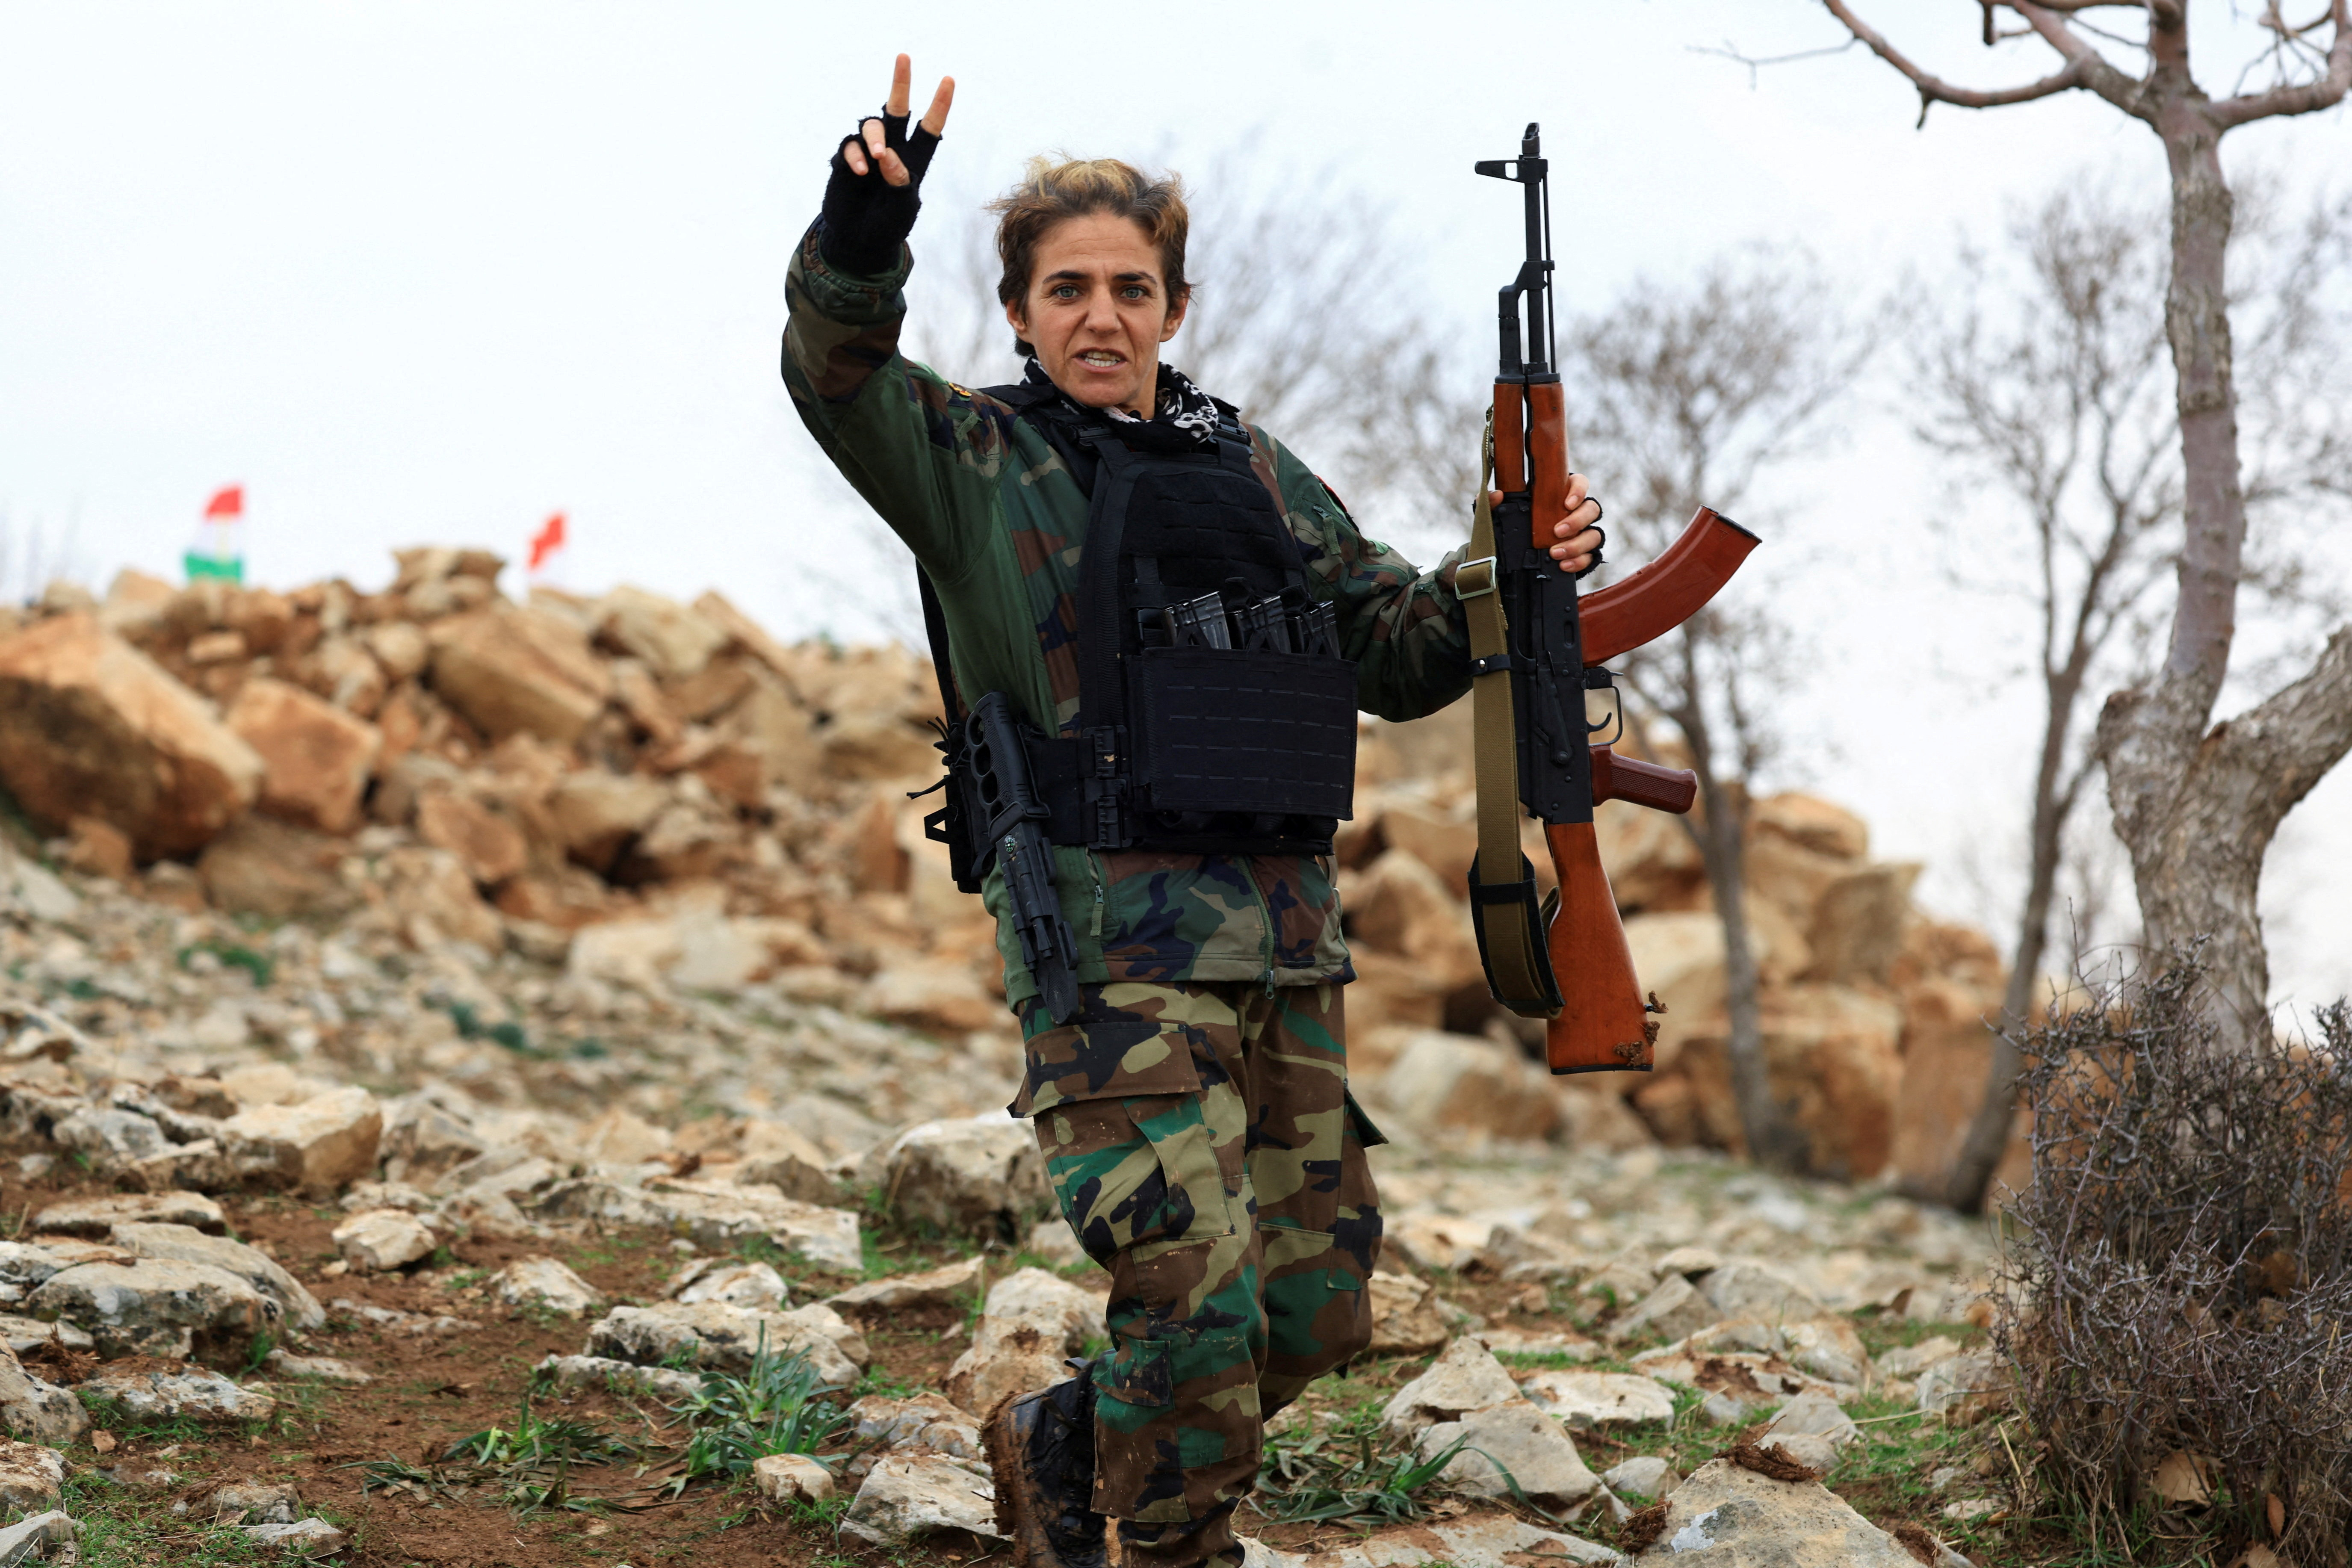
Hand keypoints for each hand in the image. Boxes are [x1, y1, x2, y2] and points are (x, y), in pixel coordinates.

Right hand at [818, 55, 954, 273]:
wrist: (858, 242)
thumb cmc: (886, 226)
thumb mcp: (901, 209)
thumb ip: (899, 183)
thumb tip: (887, 155)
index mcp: (915, 161)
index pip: (929, 128)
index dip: (939, 105)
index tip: (948, 79)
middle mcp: (892, 151)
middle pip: (897, 110)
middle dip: (901, 83)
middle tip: (904, 56)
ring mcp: (867, 153)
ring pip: (872, 125)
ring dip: (876, 136)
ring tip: (877, 155)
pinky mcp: (846, 160)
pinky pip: (850, 146)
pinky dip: (855, 155)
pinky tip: (859, 171)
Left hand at [1488, 471, 1605, 574]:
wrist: (1511, 561)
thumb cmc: (1512, 528)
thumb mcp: (1497, 515)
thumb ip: (1490, 502)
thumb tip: (1497, 495)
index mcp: (1560, 495)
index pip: (1580, 483)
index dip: (1578, 490)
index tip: (1566, 503)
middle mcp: (1576, 513)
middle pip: (1591, 509)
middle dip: (1577, 521)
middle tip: (1557, 532)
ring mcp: (1582, 534)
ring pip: (1594, 534)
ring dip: (1577, 544)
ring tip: (1555, 553)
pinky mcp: (1583, 554)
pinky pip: (1590, 557)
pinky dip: (1579, 561)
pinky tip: (1563, 565)